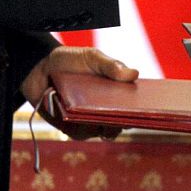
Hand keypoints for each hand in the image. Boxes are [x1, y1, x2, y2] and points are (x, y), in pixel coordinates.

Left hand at [21, 45, 137, 139]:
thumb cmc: (68, 61)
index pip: (134, 102)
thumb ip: (110, 65)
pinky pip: (84, 133)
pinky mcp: (73, 129)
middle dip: (129, 119)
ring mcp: (90, 121)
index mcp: (114, 92)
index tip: (153, 105)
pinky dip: (85, 127)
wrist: (37, 68)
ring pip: (106, 131)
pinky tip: (84, 117)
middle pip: (123, 120)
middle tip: (131, 113)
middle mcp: (105, 110)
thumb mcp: (91, 57)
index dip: (144, 106)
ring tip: (107, 116)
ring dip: (107, 125)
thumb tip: (134, 74)